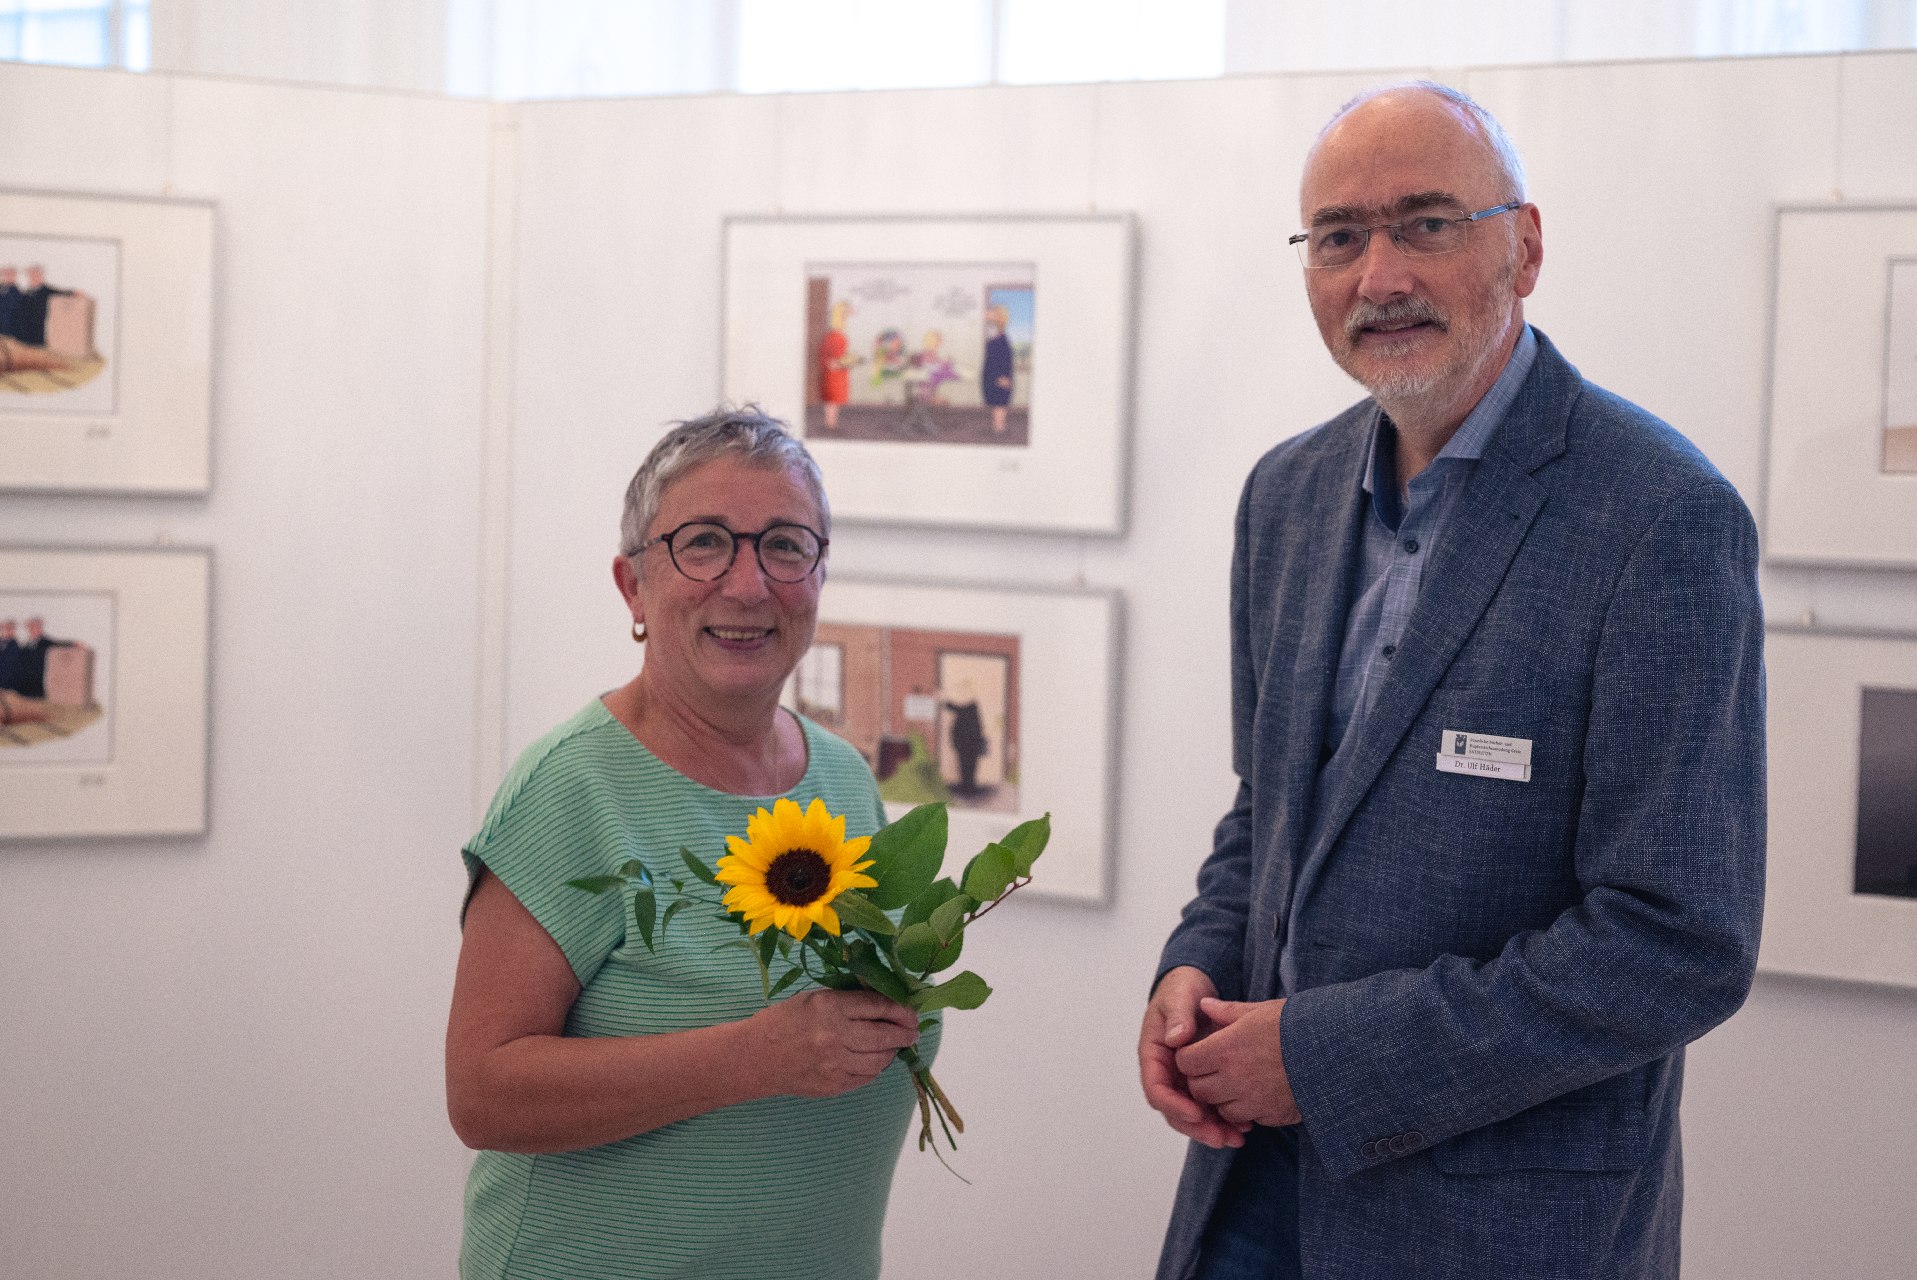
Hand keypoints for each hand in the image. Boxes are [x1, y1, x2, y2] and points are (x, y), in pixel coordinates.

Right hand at [745, 989, 919, 1098]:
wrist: (754, 1058)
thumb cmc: (783, 1022)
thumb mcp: (814, 999)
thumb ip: (848, 1000)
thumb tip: (885, 1003)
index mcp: (830, 1006)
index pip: (878, 1005)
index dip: (901, 1009)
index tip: (911, 1011)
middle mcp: (835, 1035)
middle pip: (885, 1034)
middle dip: (905, 1032)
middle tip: (913, 1031)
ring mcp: (835, 1064)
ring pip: (880, 1059)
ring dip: (892, 1051)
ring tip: (895, 1045)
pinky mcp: (833, 1085)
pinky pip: (867, 1077)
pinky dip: (875, 1068)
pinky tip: (874, 1060)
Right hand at [1139, 967, 1247, 1148]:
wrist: (1195, 988)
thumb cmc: (1182, 989)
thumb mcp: (1179, 996)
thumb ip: (1178, 1015)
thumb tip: (1176, 1039)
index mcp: (1153, 1054)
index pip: (1157, 1089)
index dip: (1174, 1105)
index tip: (1196, 1113)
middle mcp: (1166, 1072)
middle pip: (1174, 1111)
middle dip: (1196, 1128)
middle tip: (1221, 1138)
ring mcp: (1182, 1079)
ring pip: (1192, 1114)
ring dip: (1211, 1130)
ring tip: (1236, 1138)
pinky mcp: (1200, 1082)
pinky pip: (1208, 1107)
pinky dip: (1223, 1119)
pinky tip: (1243, 1127)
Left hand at [1174, 996, 1300, 1128]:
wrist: (1337, 1053)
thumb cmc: (1298, 1026)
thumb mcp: (1262, 1011)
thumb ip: (1228, 1012)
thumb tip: (1204, 1004)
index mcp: (1227, 1048)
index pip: (1186, 1061)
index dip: (1190, 1056)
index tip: (1200, 1051)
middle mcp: (1234, 1078)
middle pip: (1198, 1089)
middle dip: (1202, 1079)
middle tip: (1216, 1067)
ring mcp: (1252, 1101)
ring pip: (1219, 1107)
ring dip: (1222, 1097)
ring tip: (1238, 1080)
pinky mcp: (1269, 1116)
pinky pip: (1245, 1118)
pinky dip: (1245, 1110)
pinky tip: (1257, 1093)